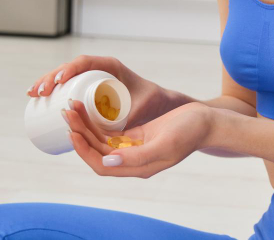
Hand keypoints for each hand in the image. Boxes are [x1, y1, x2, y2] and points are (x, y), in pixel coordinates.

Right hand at [27, 54, 172, 127]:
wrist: (157, 102)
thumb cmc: (152, 102)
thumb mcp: (142, 107)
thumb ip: (133, 118)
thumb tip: (117, 136)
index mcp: (110, 66)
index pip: (85, 62)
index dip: (69, 70)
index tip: (58, 83)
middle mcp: (99, 68)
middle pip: (70, 68)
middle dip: (51, 77)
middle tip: (39, 93)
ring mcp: (92, 76)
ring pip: (65, 75)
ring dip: (46, 81)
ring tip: (32, 94)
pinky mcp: (88, 87)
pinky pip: (66, 83)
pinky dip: (51, 87)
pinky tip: (37, 95)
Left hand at [63, 100, 211, 178]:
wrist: (206, 122)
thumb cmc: (190, 131)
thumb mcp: (165, 143)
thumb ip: (138, 156)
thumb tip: (108, 160)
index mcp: (139, 167)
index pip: (101, 166)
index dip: (84, 151)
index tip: (73, 132)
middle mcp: (132, 160)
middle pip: (97, 152)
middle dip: (80, 133)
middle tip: (67, 111)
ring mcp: (133, 148)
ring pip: (101, 141)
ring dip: (85, 126)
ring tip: (72, 106)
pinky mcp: (136, 135)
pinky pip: (110, 132)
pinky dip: (97, 122)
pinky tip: (87, 109)